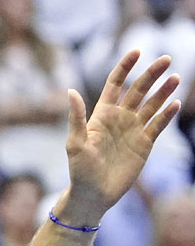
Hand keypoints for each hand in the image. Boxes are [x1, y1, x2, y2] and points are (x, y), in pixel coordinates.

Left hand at [59, 50, 181, 223]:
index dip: (125, 67)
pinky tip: (174, 104)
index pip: (115, 84)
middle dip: (151, 74)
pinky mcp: (144, 144)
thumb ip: (76, 117)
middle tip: (166, 59)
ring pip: (152, 104)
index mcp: (102, 115)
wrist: (93, 195)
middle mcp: (120, 118)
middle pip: (138, 90)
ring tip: (175, 77)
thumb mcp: (75, 144)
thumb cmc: (79, 171)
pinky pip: (158, 124)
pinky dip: (167, 114)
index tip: (137, 51)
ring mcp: (133, 130)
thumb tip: (70, 91)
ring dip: (164, 91)